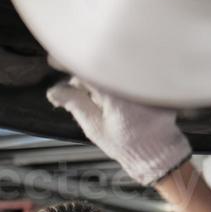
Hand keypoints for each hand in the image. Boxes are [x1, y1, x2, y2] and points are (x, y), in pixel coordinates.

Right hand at [47, 76, 191, 186]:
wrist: (157, 151)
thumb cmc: (126, 143)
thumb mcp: (94, 127)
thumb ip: (75, 104)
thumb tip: (54, 91)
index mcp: (115, 92)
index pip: (86, 68)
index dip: (68, 62)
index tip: (54, 60)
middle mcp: (131, 80)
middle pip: (97, 67)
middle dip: (82, 77)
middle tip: (73, 94)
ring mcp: (143, 79)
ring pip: (109, 70)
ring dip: (97, 80)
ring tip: (95, 101)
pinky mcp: (150, 80)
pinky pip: (124, 74)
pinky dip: (112, 81)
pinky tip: (109, 99)